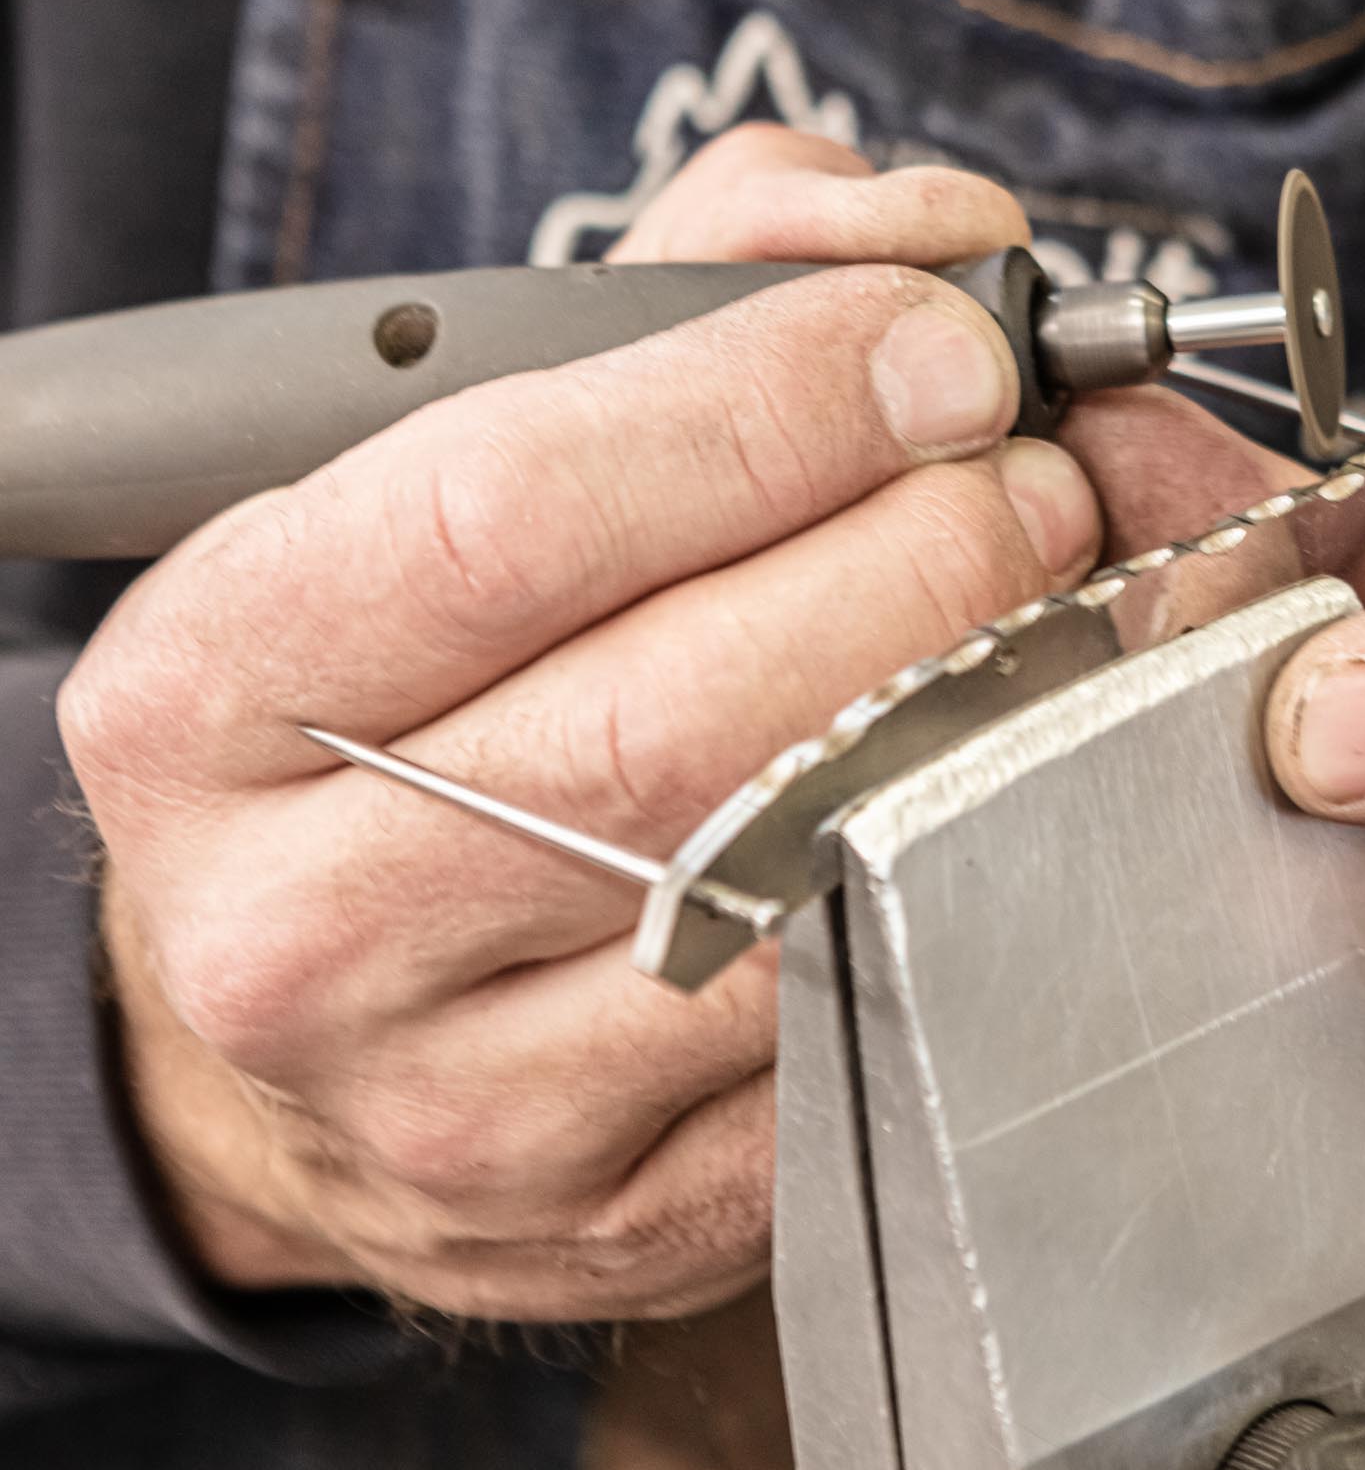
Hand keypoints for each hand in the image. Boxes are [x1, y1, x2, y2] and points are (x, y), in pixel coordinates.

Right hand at [76, 132, 1101, 1319]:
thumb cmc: (422, 673)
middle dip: (925, 556)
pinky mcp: (630, 1220)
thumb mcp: (472, 437)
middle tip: (1034, 479)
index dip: (771, 408)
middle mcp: (299, 921)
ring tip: (1050, 604)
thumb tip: (932, 249)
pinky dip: (991, 875)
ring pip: (797, 889)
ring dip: (992, 710)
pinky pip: (869, 1026)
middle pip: (682, 718)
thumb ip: (703, 278)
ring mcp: (461, 1103)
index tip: (939, 351)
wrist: (318, 1002)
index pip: (509, 515)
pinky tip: (1020, 774)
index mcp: (209, 692)